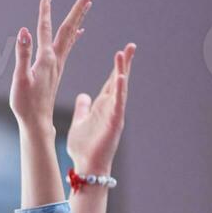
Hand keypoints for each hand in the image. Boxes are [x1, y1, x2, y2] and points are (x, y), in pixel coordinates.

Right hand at [9, 0, 91, 137]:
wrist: (37, 122)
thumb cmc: (25, 103)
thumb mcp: (20, 78)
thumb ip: (23, 53)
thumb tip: (24, 31)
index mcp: (46, 58)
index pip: (46, 29)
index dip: (45, 11)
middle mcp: (56, 59)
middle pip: (68, 29)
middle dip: (77, 10)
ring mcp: (58, 64)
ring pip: (71, 36)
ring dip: (78, 19)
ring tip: (86, 5)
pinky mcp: (57, 71)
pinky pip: (68, 47)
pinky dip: (74, 35)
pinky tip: (79, 32)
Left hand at [66, 44, 134, 173]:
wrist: (87, 166)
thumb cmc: (84, 147)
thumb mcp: (80, 122)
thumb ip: (83, 109)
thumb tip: (84, 96)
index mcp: (102, 106)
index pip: (111, 82)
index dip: (116, 67)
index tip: (122, 51)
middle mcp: (111, 108)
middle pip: (120, 81)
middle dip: (125, 64)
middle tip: (131, 46)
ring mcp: (114, 115)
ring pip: (120, 89)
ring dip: (123, 71)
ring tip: (124, 54)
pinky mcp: (114, 123)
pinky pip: (118, 104)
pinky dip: (120, 91)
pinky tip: (122, 78)